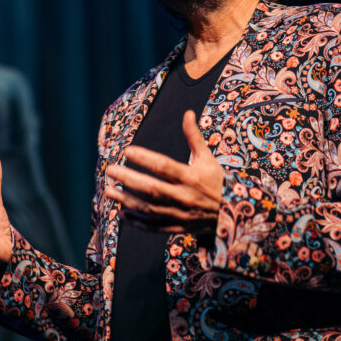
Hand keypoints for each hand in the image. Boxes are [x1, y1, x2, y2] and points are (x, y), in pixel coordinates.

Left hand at [104, 110, 224, 232]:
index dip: (144, 158)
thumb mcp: (207, 157)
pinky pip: (154, 226)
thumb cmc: (216, 181)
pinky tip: (122, 213)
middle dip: (128, 179)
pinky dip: (137, 222)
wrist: (232, 213)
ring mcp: (179, 214)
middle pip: (151, 188)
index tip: (127, 150)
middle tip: (110, 170)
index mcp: (191, 176)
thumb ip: (194, 137)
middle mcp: (184, 196)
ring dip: (126, 200)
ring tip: (108, 190)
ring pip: (148, 208)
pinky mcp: (176, 227)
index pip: (163, 166)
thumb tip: (188, 113)